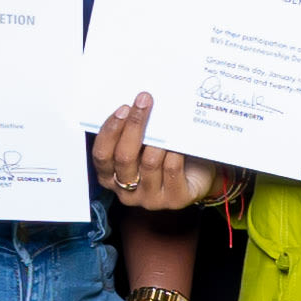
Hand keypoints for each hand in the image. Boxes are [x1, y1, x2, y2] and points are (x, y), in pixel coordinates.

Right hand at [89, 93, 237, 215]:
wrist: (198, 176)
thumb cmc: (163, 155)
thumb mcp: (142, 145)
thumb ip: (133, 133)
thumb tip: (133, 104)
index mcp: (110, 177)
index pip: (102, 155)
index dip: (110, 131)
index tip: (123, 108)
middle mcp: (126, 192)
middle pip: (124, 157)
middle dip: (134, 125)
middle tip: (145, 100)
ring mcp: (150, 199)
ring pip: (149, 162)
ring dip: (158, 138)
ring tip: (167, 118)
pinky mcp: (174, 199)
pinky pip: (172, 169)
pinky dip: (175, 150)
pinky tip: (179, 137)